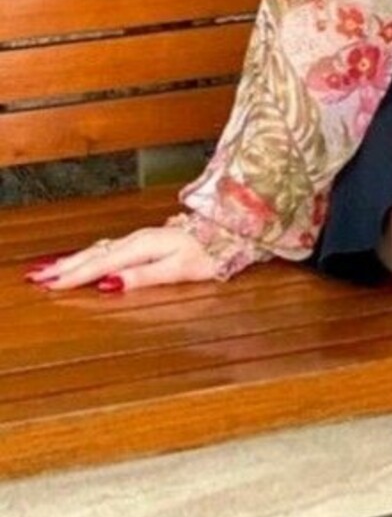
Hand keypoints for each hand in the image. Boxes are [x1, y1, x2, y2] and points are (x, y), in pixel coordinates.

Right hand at [23, 225, 218, 294]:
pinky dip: (90, 255)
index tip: (51, 285)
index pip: (101, 265)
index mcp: (142, 247)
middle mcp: (137, 240)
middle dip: (65, 266)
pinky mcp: (144, 241)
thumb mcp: (179, 270)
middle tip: (37, 278)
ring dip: (73, 260)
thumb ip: (144, 277)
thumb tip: (110, 284)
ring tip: (50, 270)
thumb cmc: (210, 253)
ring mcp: (140, 239)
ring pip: (99, 250)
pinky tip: (82, 260)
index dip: (74, 276)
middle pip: (94, 255)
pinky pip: (109, 248)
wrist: (230, 230)